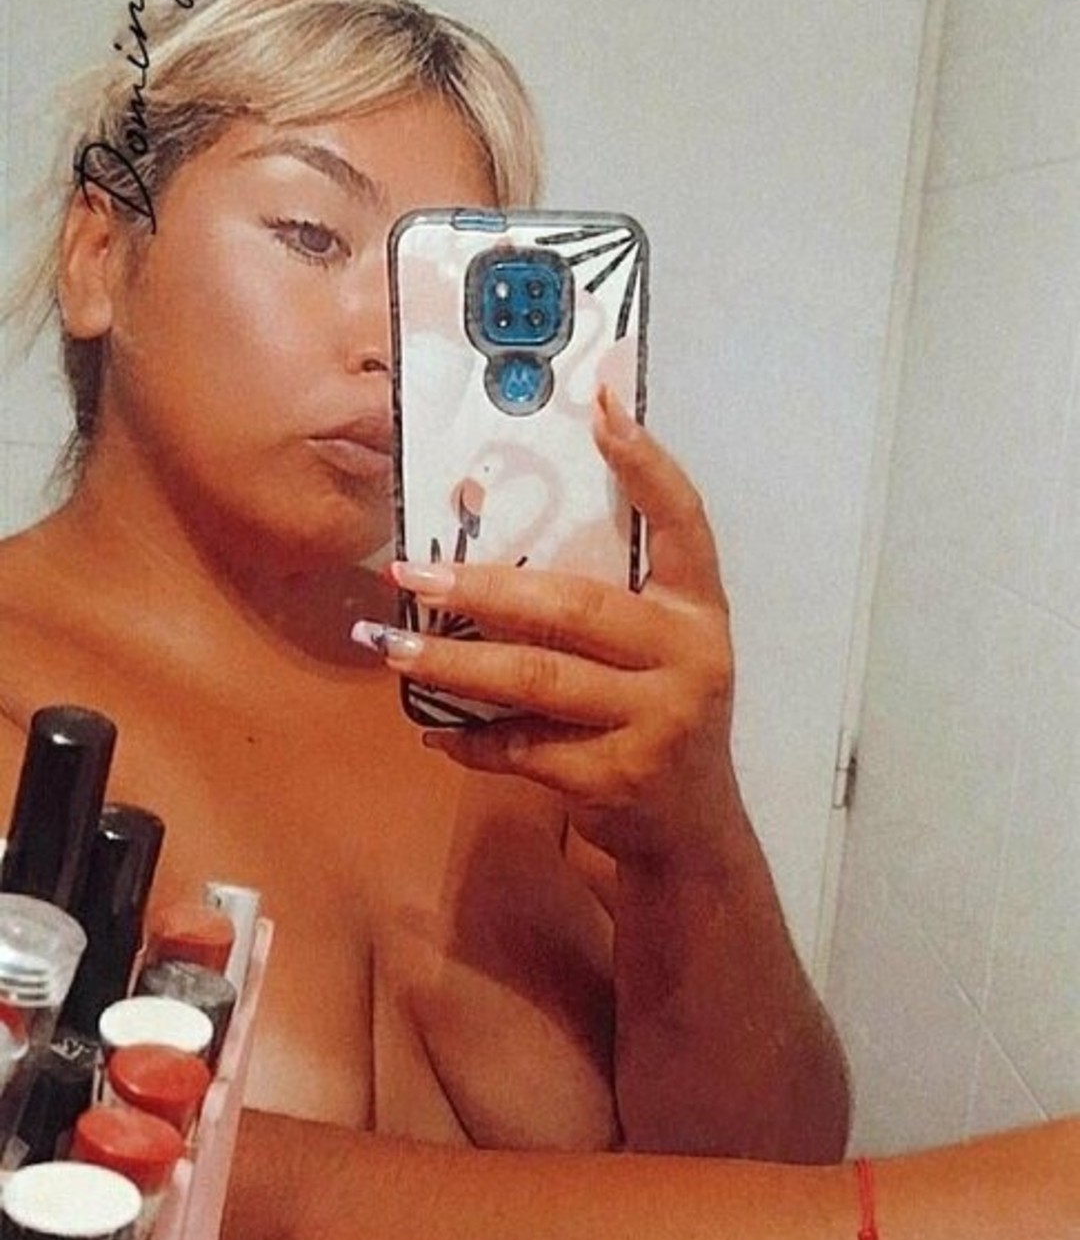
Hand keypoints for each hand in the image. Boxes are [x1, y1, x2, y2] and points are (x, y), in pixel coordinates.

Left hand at [356, 390, 744, 870]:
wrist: (689, 833)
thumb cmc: (654, 719)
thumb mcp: (657, 652)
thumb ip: (608, 600)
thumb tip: (494, 541)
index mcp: (697, 611)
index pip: (684, 522)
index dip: (646, 464)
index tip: (598, 406)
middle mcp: (689, 657)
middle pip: (574, 605)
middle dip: (482, 589)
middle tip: (409, 576)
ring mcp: (656, 720)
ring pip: (536, 677)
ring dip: (453, 664)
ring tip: (393, 649)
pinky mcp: (616, 777)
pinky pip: (522, 748)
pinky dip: (470, 739)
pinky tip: (432, 729)